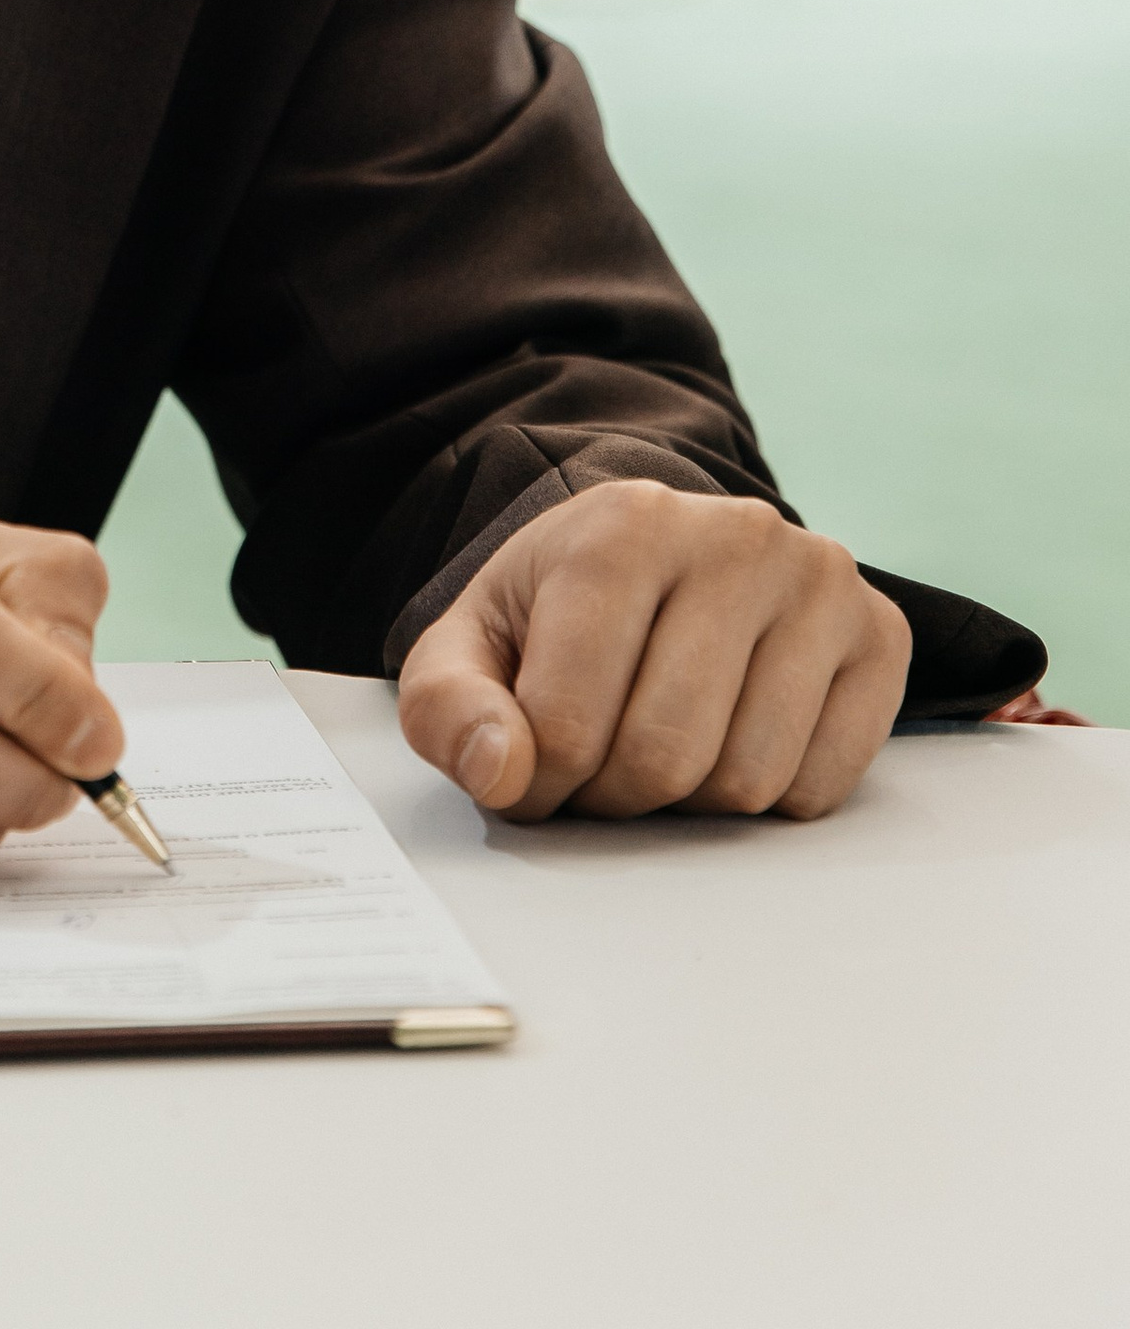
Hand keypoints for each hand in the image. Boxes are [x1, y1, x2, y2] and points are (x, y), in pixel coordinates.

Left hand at [398, 482, 911, 822]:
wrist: (656, 560)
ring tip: (663, 736)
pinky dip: (769, 795)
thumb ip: (447, 709)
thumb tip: (501, 772)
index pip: (568, 726)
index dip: (539, 781)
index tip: (532, 761)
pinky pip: (820, 789)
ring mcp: (820, 580)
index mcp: (625, 526)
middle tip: (602, 756)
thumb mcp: (472, 645)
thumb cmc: (559, 613)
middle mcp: (738, 535)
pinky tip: (736, 730)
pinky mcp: (881, 634)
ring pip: (747, 783)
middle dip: (616, 792)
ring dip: (691, 801)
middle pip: (665, 759)